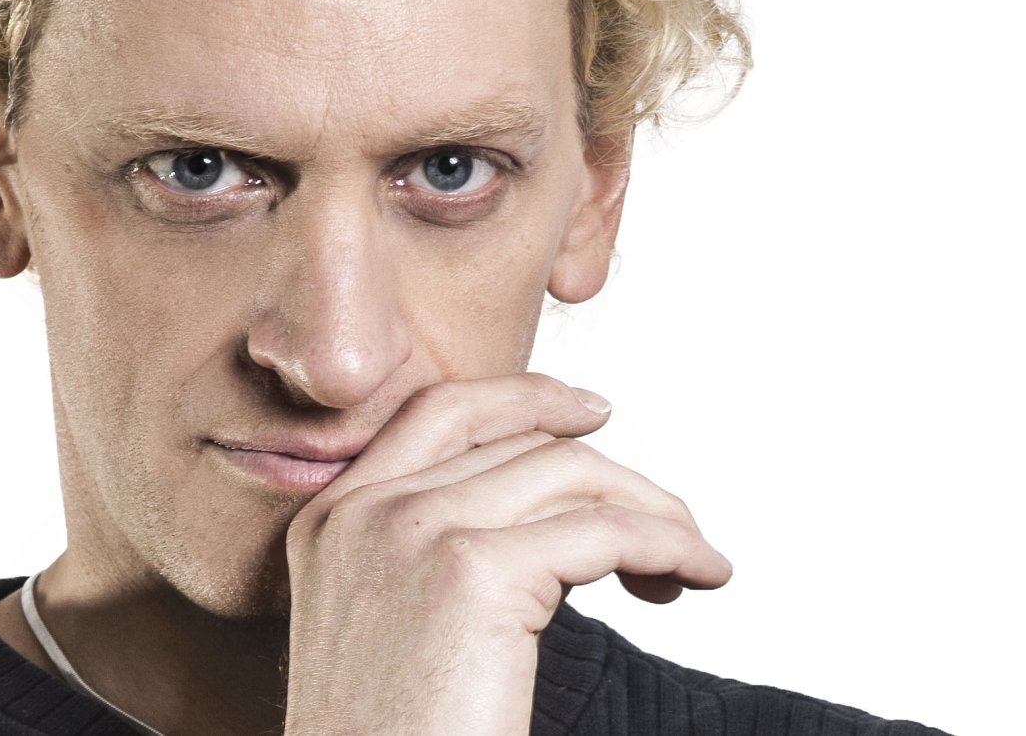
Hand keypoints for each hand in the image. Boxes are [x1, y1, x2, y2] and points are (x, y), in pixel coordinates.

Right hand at [281, 373, 731, 735]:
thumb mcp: (386, 628)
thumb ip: (431, 554)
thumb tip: (542, 515)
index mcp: (330, 518)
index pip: (442, 413)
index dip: (528, 398)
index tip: (593, 412)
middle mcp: (365, 510)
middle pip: (523, 444)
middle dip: (614, 478)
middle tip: (669, 526)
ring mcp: (416, 532)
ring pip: (573, 476)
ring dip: (654, 513)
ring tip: (691, 563)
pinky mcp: (474, 573)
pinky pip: (607, 532)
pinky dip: (669, 546)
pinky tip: (695, 576)